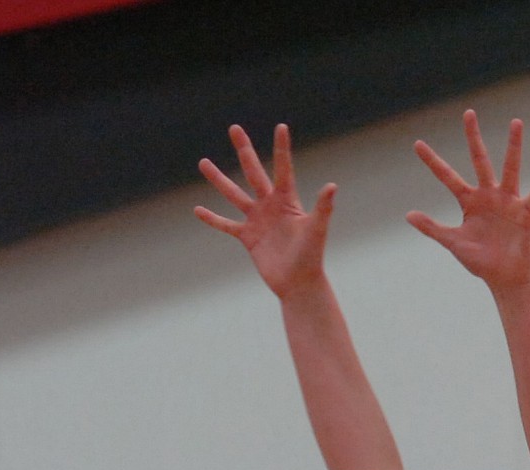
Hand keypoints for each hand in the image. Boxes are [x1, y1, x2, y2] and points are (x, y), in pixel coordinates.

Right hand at [196, 123, 335, 300]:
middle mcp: (270, 205)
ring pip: (234, 194)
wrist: (298, 283)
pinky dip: (213, 219)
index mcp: (287, 200)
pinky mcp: (248, 238)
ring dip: (219, 179)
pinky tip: (198, 210)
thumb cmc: (311, 256)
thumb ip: (323, 207)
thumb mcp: (317, 229)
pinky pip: (226, 225)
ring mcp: (257, 220)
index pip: (283, 168)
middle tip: (234, 128)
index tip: (281, 126)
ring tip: (203, 163)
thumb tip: (332, 186)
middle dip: (244, 150)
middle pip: (254, 171)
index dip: (282, 148)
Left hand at [406, 109, 529, 291]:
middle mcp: (488, 195)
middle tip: (468, 113)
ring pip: (510, 168)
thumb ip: (432, 228)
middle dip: (473, 138)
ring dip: (513, 147)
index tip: (417, 144)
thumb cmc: (479, 260)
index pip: (447, 177)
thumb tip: (408, 215)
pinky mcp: (525, 213)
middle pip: (479, 160)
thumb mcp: (453, 242)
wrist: (503, 276)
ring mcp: (508, 201)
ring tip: (515, 123)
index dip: (432, 162)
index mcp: (469, 201)